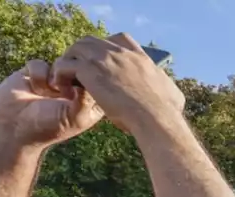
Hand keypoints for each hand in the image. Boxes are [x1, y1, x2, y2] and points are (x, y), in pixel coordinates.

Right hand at [0, 59, 104, 148]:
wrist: (14, 128)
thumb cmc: (48, 127)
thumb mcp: (75, 118)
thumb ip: (87, 100)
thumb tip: (91, 79)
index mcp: (89, 102)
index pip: (100, 82)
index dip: (92, 80)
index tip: (82, 91)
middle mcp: (73, 89)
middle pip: (81, 67)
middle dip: (72, 73)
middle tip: (64, 89)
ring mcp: (54, 80)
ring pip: (60, 62)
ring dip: (54, 74)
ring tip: (51, 90)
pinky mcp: (35, 74)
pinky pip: (39, 63)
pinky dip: (37, 74)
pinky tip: (34, 88)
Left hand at [51, 34, 184, 136]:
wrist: (156, 118)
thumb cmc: (166, 114)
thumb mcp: (173, 95)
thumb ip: (169, 89)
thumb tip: (174, 94)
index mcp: (140, 58)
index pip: (120, 39)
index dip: (106, 47)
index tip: (101, 61)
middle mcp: (120, 54)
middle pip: (91, 40)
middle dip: (81, 53)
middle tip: (78, 72)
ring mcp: (104, 59)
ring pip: (75, 48)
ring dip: (68, 62)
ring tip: (66, 80)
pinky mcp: (90, 71)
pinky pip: (65, 64)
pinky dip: (60, 74)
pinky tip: (63, 89)